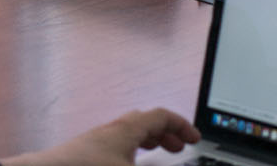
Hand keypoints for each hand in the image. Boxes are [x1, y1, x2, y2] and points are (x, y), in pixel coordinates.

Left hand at [0, 108, 199, 165]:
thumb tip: (182, 165)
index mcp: (127, 129)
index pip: (162, 115)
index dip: (182, 125)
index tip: (194, 138)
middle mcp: (111, 131)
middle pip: (145, 122)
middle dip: (165, 134)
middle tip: (177, 147)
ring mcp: (94, 142)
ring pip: (128, 135)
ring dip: (147, 144)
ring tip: (155, 158)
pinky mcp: (82, 156)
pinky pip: (114, 148)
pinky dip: (129, 154)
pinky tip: (125, 165)